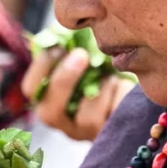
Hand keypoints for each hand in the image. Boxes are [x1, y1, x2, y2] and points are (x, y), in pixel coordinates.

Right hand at [21, 48, 135, 141]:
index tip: (58, 47)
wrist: (134, 103)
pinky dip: (121, 93)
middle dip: (64, 81)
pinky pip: (116, 114)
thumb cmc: (104, 76)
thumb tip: (62, 32)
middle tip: (81, 54)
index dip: (41, 68)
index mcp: (50, 102)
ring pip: (88, 118)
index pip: (31, 90)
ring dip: (102, 87)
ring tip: (111, 72)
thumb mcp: (85, 66)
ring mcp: (89, 134)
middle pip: (50, 113)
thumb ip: (70, 53)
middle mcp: (65, 124)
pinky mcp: (113, 135)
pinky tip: (124, 84)